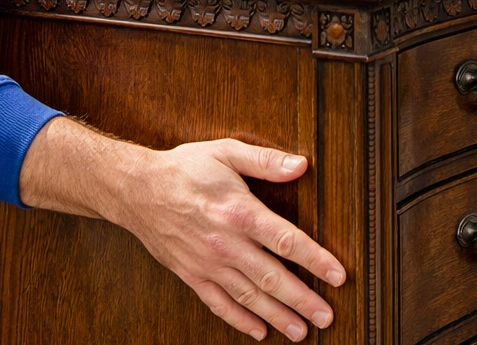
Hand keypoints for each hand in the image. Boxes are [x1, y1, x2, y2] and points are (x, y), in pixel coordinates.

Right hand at [20, 121, 345, 342]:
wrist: (137, 189)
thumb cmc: (185, 168)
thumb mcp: (225, 151)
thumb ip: (265, 160)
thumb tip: (301, 164)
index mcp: (239, 212)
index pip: (286, 241)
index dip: (316, 260)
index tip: (339, 276)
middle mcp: (226, 243)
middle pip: (272, 277)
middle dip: (302, 299)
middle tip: (327, 316)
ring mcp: (208, 263)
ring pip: (249, 296)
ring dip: (277, 316)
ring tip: (301, 332)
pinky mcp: (191, 275)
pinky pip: (219, 304)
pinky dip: (240, 320)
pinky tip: (258, 331)